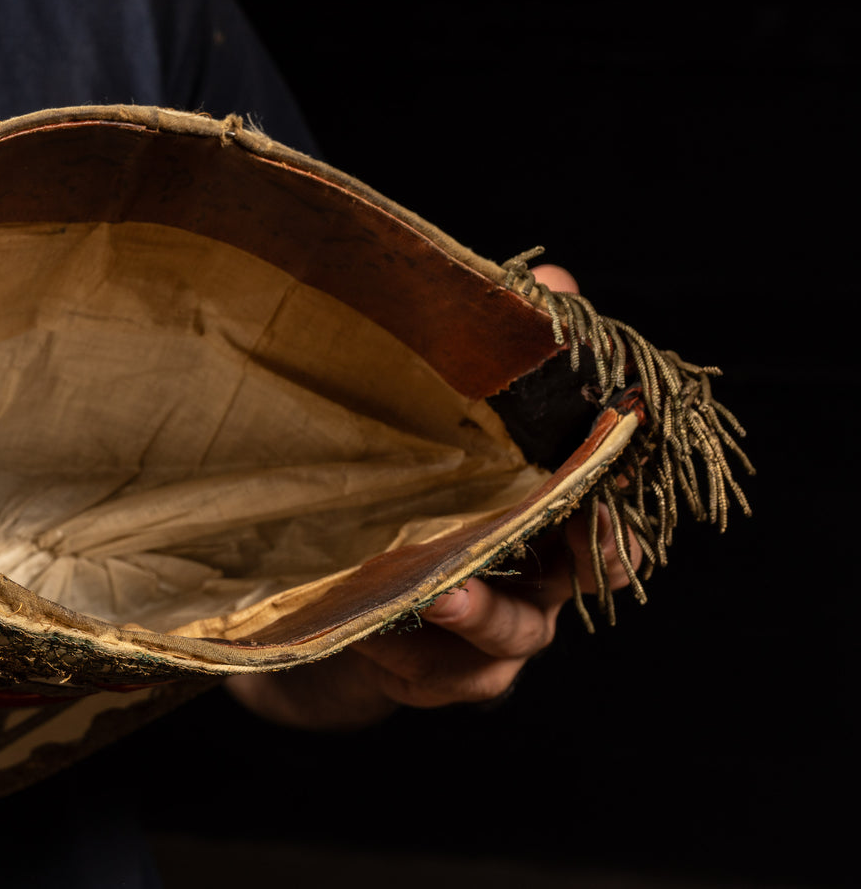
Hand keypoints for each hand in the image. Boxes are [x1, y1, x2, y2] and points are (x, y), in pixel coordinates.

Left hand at [225, 265, 641, 728]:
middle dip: (582, 552)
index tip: (610, 454)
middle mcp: (543, 569)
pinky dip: (406, 653)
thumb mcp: (443, 419)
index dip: (622, 480)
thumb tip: (553, 277)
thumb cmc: (405, 489)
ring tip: (432, 591)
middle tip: (536, 536)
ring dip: (476, 610)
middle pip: (596, 570)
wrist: (331, 587)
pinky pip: (440, 674)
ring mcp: (498, 630)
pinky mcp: (443, 675)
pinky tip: (369, 631)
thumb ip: (498, 357)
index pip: (615, 494)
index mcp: (551, 504)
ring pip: (514, 633)